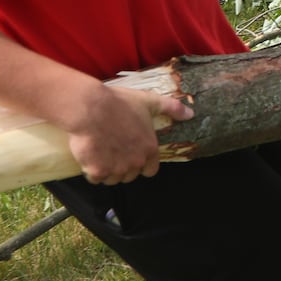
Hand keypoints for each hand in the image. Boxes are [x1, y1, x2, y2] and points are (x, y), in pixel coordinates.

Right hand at [64, 84, 193, 184]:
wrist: (90, 108)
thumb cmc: (119, 103)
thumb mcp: (149, 101)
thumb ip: (171, 108)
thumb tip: (190, 114)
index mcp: (150, 149)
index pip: (150, 170)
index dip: (141, 164)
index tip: (131, 154)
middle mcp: (135, 162)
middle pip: (130, 175)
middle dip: (122, 167)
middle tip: (113, 150)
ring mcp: (116, 169)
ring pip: (112, 179)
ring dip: (106, 170)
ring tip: (100, 152)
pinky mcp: (97, 171)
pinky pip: (94, 178)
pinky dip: (91, 171)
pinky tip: (89, 156)